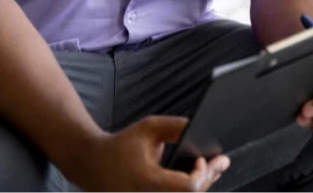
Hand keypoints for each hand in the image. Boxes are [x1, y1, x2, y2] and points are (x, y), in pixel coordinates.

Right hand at [78, 116, 228, 191]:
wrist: (90, 164)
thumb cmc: (120, 144)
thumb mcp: (147, 127)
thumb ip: (174, 126)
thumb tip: (199, 127)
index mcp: (146, 180)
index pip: (188, 187)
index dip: (203, 174)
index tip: (204, 159)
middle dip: (209, 178)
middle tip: (222, 162)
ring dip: (200, 186)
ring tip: (213, 168)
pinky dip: (186, 190)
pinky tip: (197, 178)